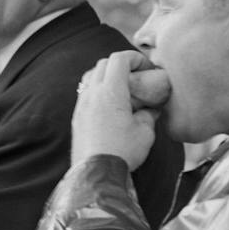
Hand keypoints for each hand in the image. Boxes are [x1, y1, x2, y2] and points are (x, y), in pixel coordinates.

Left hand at [71, 51, 158, 170]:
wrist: (95, 172)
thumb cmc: (122, 151)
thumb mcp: (145, 132)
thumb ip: (149, 114)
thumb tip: (151, 109)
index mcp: (110, 92)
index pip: (118, 60)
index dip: (134, 57)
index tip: (147, 66)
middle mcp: (92, 94)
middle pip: (102, 64)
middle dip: (121, 64)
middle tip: (136, 75)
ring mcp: (81, 105)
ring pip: (91, 77)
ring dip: (106, 76)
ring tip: (123, 89)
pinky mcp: (77, 116)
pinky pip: (85, 93)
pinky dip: (98, 90)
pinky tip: (110, 104)